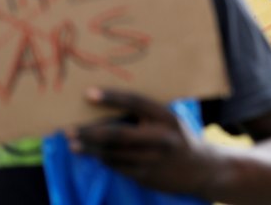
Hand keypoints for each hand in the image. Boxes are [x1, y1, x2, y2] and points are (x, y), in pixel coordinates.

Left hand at [69, 87, 211, 195]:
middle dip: (89, 132)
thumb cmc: (181, 138)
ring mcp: (153, 159)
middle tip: (67, 129)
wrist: (203, 169)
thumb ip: (147, 116)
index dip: (111, 97)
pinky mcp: (147, 176)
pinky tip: (94, 155)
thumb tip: (108, 111)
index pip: (135, 103)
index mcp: (167, 117)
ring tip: (73, 144)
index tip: (88, 93)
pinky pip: (118, 167)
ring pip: (113, 153)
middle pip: (117, 134)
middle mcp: (160, 138)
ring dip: (90, 149)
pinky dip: (104, 160)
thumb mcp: (171, 121)